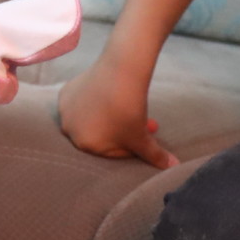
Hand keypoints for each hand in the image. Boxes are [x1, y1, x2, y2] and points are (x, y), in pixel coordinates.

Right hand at [56, 58, 177, 168]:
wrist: (118, 73)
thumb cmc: (128, 110)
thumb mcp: (142, 138)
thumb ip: (155, 156)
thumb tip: (174, 166)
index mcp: (84, 145)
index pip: (111, 152)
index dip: (131, 146)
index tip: (143, 136)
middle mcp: (69, 129)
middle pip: (100, 135)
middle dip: (121, 131)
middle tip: (140, 122)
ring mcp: (65, 110)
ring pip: (91, 119)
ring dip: (107, 117)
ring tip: (125, 108)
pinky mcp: (66, 91)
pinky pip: (82, 104)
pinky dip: (94, 103)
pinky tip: (107, 96)